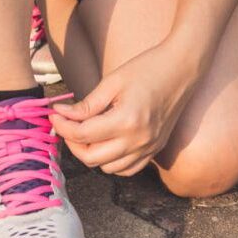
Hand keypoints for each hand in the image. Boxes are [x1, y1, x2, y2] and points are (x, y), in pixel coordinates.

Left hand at [51, 39, 202, 175]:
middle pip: (92, 158)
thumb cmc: (147, 68)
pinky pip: (127, 169)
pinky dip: (112, 162)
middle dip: (72, 142)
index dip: (62, 125)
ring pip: (108, 168)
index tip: (54, 114)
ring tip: (87, 133)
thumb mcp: (113, 82)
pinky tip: (107, 143)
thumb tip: (62, 114)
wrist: (182, 68)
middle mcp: (139, 140)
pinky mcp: (155, 149)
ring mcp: (149, 148)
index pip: (83, 134)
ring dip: (92, 154)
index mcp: (126, 121)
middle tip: (67, 124)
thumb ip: (87, 104)